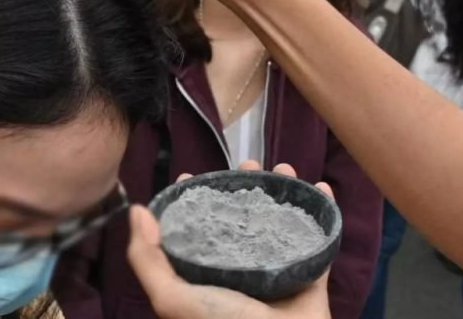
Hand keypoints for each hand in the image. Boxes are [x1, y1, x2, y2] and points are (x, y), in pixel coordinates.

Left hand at [127, 161, 332, 318]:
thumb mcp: (173, 298)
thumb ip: (148, 260)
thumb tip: (137, 211)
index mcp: (212, 270)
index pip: (200, 226)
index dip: (196, 197)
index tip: (193, 174)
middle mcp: (244, 265)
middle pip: (243, 215)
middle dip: (245, 184)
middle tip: (249, 163)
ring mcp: (280, 269)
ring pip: (282, 219)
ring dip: (285, 189)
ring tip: (285, 168)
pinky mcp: (312, 273)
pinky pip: (321, 236)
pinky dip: (324, 210)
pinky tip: (321, 187)